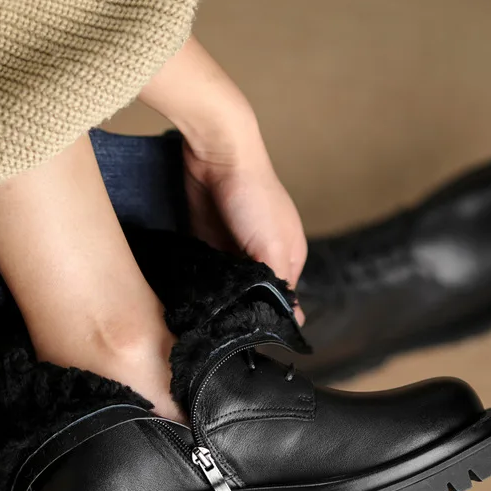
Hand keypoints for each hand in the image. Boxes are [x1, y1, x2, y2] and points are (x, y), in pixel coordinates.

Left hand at [182, 123, 307, 312]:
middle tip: (227, 331)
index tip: (251, 337)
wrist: (217, 153)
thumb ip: (279, 284)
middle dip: (242, 307)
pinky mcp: (209, 241)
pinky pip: (207, 271)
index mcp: (289, 256)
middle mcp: (264, 254)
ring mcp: (235, 247)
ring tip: (209, 316)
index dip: (269, 317)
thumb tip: (296, 321)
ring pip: (229, 285)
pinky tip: (195, 295)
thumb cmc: (253, 195)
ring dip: (221, 296)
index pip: (283, 299)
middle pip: (254, 292)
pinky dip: (203, 282)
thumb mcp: (272, 245)